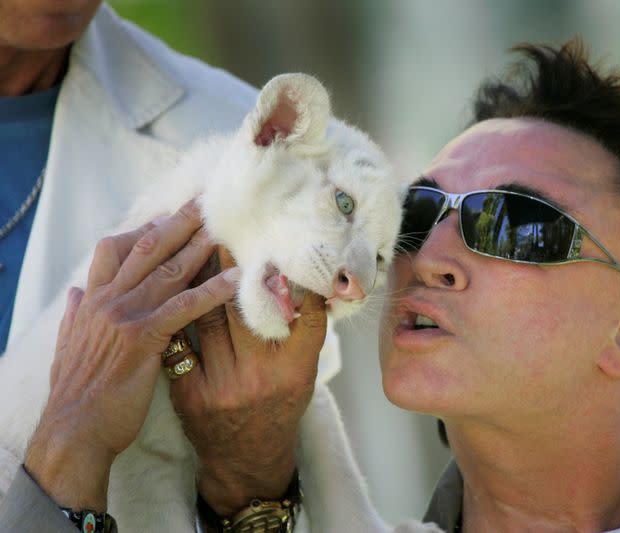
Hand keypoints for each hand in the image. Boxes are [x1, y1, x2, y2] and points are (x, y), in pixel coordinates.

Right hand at [24, 200, 239, 510]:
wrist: (74, 430)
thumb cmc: (77, 393)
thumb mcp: (69, 347)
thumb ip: (77, 316)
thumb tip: (75, 292)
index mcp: (92, 300)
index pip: (116, 250)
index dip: (145, 230)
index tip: (168, 215)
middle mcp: (107, 300)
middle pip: (147, 249)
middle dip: (178, 222)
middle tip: (206, 202)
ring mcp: (125, 316)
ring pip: (168, 271)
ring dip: (199, 246)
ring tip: (225, 228)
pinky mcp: (143, 338)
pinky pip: (184, 306)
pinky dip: (211, 290)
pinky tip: (235, 280)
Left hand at [170, 247, 326, 515]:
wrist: (246, 456)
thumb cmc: (280, 403)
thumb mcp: (303, 371)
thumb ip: (303, 329)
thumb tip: (302, 276)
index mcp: (295, 369)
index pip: (305, 316)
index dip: (295, 280)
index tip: (283, 247)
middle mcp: (260, 377)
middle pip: (246, 310)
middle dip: (233, 265)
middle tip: (224, 226)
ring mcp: (222, 386)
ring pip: (208, 318)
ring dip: (199, 279)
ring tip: (195, 244)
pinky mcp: (190, 392)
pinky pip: (181, 341)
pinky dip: (176, 311)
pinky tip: (169, 284)